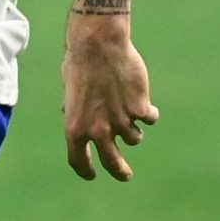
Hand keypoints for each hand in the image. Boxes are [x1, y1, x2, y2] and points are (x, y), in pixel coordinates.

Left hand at [61, 18, 157, 181]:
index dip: (85, 170)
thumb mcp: (69, 90)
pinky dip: (149, 113)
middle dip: (120, 172)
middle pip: (112, 162)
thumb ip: (73, 108)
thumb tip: (71, 116)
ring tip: (129, 110)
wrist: (98, 45)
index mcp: (75, 128)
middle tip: (125, 175)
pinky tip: (145, 101)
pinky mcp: (140, 108)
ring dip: (133, 129)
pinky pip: (149, 119)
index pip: (78, 160)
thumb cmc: (80, 63)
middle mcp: (98, 130)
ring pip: (134, 138)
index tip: (93, 174)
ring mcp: (121, 121)